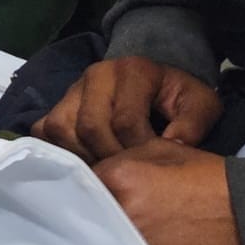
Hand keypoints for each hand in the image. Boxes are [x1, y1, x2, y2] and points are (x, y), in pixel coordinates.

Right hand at [32, 56, 221, 161]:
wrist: (158, 82)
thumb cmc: (178, 98)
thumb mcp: (200, 105)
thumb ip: (193, 124)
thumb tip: (171, 147)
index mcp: (134, 70)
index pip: (125, 120)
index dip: (138, 151)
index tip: (153, 165)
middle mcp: (98, 74)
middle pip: (89, 126)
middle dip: (109, 157)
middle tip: (126, 173)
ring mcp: (73, 87)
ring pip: (61, 127)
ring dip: (83, 155)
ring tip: (105, 170)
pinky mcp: (58, 102)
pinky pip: (44, 129)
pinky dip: (59, 150)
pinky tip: (83, 162)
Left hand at [94, 138, 244, 244]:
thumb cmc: (205, 177)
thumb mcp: (158, 149)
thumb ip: (118, 158)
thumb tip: (92, 175)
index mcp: (119, 178)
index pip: (77, 186)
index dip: (81, 192)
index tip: (87, 197)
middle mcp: (122, 214)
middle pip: (86, 220)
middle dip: (92, 220)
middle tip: (107, 221)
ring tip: (123, 241)